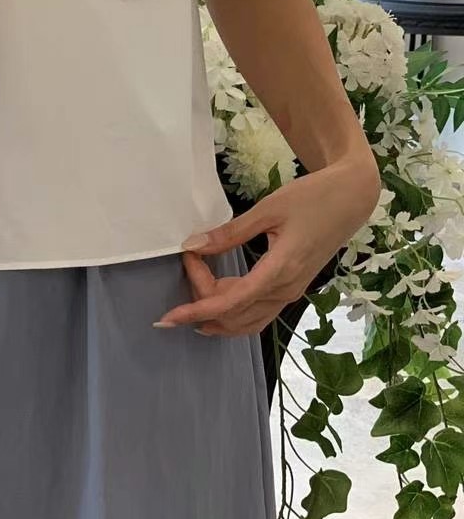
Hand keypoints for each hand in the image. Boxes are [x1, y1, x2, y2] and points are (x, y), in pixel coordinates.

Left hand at [154, 153, 381, 337]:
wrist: (352, 198)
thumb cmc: (312, 198)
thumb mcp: (267, 209)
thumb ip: (229, 233)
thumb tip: (192, 246)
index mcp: (280, 270)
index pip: (230, 303)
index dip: (196, 311)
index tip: (168, 317)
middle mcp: (286, 289)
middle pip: (234, 315)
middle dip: (202, 300)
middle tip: (189, 261)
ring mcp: (292, 292)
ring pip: (247, 320)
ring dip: (217, 311)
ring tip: (194, 284)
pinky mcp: (293, 288)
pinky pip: (258, 312)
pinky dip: (233, 309)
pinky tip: (216, 294)